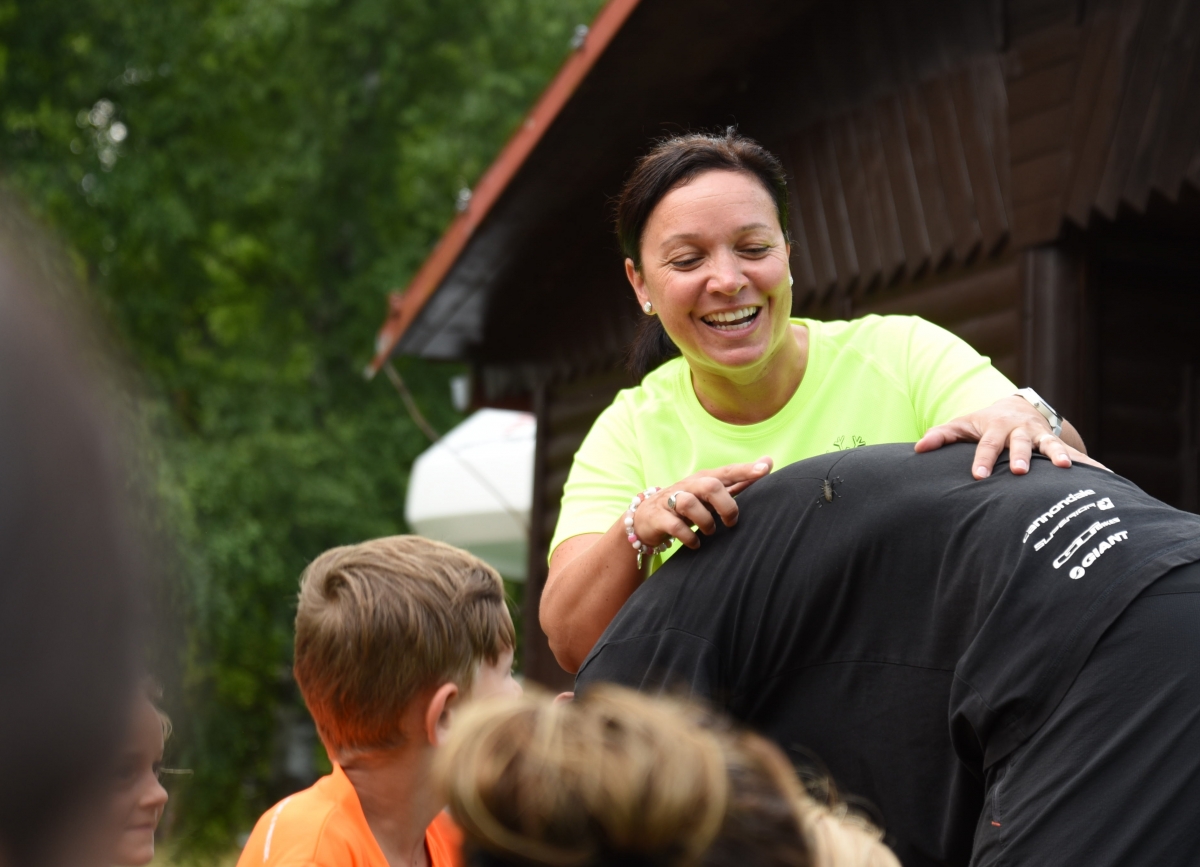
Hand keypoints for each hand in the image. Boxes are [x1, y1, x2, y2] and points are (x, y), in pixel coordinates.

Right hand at [633, 457, 773, 549]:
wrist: (646, 518)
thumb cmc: (687, 505)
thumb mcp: (710, 494)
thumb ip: (738, 481)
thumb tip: (768, 462)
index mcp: (703, 479)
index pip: (727, 472)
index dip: (746, 470)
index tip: (765, 469)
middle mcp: (688, 486)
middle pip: (710, 485)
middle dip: (725, 505)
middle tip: (731, 522)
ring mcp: (670, 501)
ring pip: (689, 503)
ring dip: (705, 522)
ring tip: (710, 532)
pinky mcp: (658, 517)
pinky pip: (675, 526)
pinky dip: (689, 537)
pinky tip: (695, 543)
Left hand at [915, 395, 1106, 477]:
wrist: (1017, 407)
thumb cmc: (983, 423)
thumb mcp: (961, 425)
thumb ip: (941, 436)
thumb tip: (917, 449)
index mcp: (996, 428)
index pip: (987, 445)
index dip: (983, 460)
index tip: (979, 476)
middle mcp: (1020, 431)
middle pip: (1020, 445)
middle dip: (1021, 457)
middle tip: (1021, 472)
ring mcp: (1041, 436)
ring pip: (1050, 445)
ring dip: (1058, 456)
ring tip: (1068, 469)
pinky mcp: (1057, 443)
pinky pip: (1077, 454)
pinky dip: (1092, 465)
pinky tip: (1110, 479)